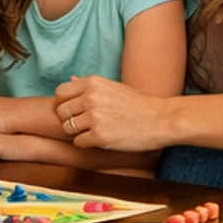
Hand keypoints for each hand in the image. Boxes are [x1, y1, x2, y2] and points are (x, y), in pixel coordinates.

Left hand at [53, 74, 173, 153]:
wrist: (161, 119)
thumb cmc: (138, 104)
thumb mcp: (113, 87)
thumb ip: (90, 85)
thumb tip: (71, 78)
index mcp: (93, 83)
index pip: (60, 92)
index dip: (62, 104)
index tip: (72, 112)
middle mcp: (91, 97)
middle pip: (61, 112)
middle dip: (68, 120)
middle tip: (82, 125)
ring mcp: (94, 117)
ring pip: (67, 128)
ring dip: (76, 133)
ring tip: (92, 132)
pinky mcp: (99, 136)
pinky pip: (78, 142)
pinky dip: (86, 144)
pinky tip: (99, 141)